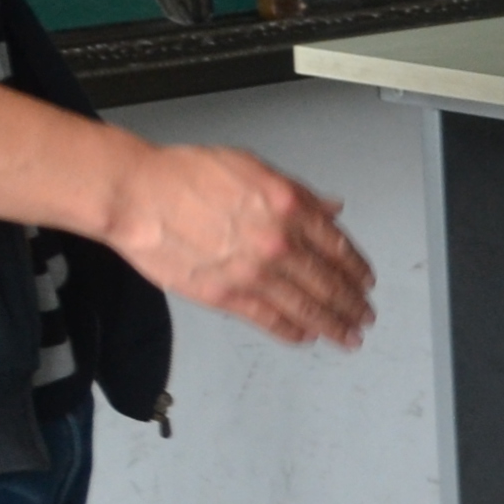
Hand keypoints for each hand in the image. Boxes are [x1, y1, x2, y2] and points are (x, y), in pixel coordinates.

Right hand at [100, 143, 374, 345]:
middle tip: (364, 316)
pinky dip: (292, 331)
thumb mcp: (252, 167)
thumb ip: (298, 193)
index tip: (365, 282)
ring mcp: (254, 273)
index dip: (357, 269)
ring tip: (348, 336)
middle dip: (352, 304)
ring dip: (333, 325)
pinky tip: (306, 336)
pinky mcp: (226, 296)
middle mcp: (279, 243)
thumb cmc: (185, 175)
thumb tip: (331, 207)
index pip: (339, 246)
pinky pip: (270, 320)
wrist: (137, 196)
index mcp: (289, 206)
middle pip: (329, 282)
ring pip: (307, 307)